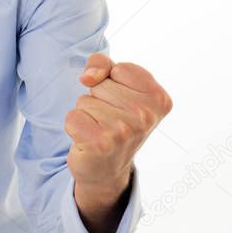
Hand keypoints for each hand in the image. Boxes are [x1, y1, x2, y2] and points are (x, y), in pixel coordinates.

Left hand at [65, 54, 172, 191]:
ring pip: (85, 100)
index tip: (120, 104)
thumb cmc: (113, 121)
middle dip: (98, 100)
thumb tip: (87, 77)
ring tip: (100, 131)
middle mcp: (146, 115)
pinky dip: (74, 127)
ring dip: (86, 114)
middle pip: (99, 85)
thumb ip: (103, 64)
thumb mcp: (116, 85)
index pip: (118, 68)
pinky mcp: (101, 143)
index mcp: (158, 98)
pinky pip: (73, 116)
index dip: (111, 83)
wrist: (106, 169)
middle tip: (109, 121)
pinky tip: (88, 141)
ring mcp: (125, 130)